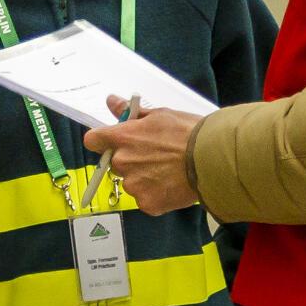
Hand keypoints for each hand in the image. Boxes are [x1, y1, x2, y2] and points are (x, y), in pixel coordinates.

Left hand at [82, 98, 203, 214]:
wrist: (213, 159)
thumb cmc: (190, 133)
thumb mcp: (160, 115)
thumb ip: (131, 113)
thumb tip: (112, 102)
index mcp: (123, 138)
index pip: (93, 140)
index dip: (102, 141)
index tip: (112, 141)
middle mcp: (122, 162)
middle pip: (115, 164)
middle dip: (130, 161)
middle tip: (155, 157)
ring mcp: (134, 185)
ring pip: (132, 183)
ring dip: (144, 180)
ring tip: (169, 172)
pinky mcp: (147, 204)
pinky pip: (146, 200)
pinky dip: (157, 195)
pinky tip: (173, 185)